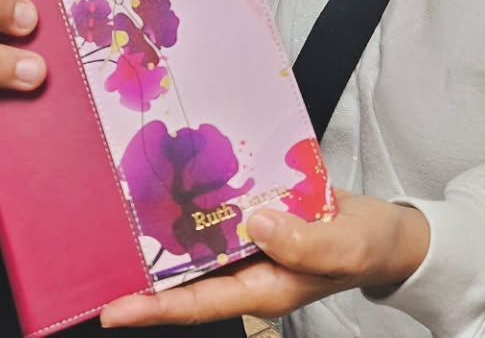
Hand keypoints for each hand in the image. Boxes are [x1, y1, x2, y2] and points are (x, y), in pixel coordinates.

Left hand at [99, 192, 429, 327]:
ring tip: (118, 211)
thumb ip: (306, 242)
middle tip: (95, 256)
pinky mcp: (258, 216)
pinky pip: (221, 211)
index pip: (199, 303)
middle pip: (186, 276)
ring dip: (165, 228)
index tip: (112, 310)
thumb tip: (257, 224)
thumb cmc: (371, 246)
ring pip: (198, 241)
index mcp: (265, 289)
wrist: (389, 230)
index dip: (154, 308)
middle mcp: (249, 269)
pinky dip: (199, 197)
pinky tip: (175, 174)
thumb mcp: (347, 247)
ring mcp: (252, 243)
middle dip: (142, 271)